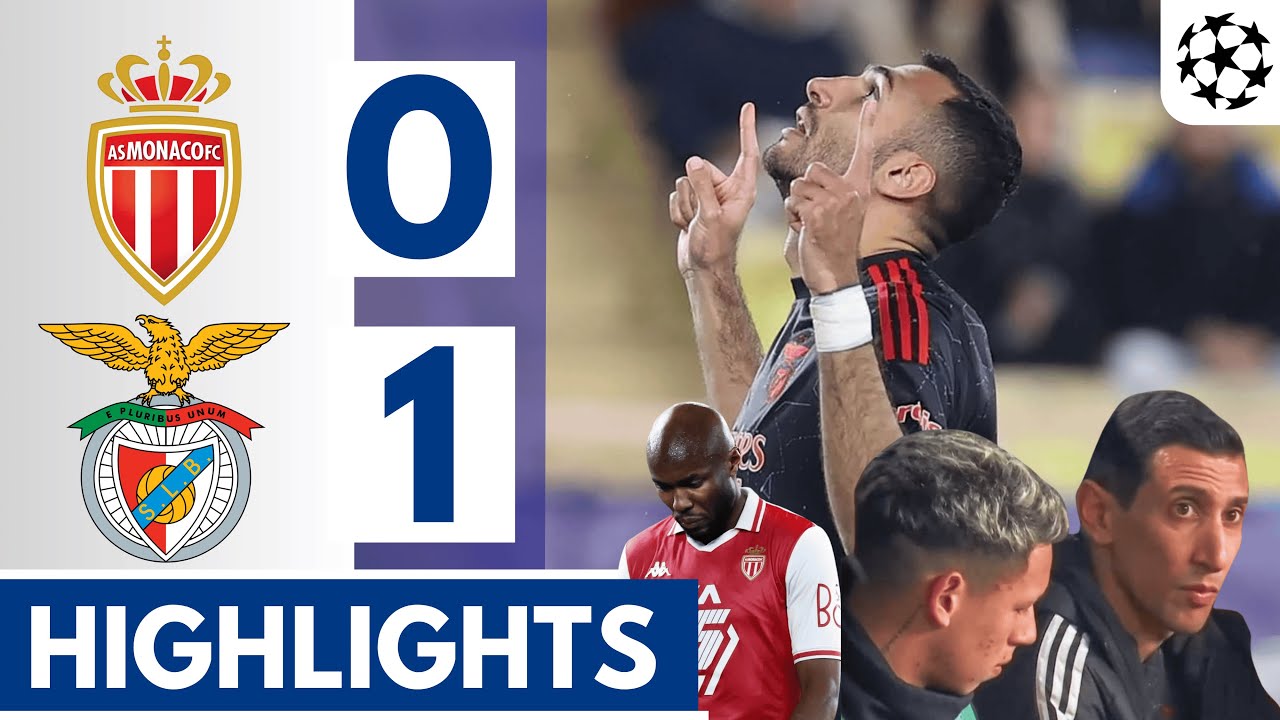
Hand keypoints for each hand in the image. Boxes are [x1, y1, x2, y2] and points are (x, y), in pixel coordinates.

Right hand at [673, 103, 759, 276]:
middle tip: (702, 216)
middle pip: (701, 169)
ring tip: (696, 224)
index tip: (747, 107)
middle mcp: (726, 190)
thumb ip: (703, 187)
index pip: (746, 154)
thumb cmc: (715, 247)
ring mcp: (708, 196)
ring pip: (685, 182)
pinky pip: (677, 195)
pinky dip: (678, 212)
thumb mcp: (711, 216)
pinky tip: (687, 227)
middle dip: (694, 190)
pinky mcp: (693, 204)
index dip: (746, 130)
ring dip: (686, 204)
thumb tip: (693, 161)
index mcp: (741, 190)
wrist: (702, 270)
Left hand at [788, 99, 877, 293]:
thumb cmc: (831, 244)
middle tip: (816, 215)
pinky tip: (805, 232)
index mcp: (859, 188)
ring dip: (796, 205)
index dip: (867, 126)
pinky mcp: (819, 214)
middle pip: (812, 169)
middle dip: (804, 190)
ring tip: (811, 225)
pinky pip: (793, 202)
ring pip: (798, 185)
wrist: (834, 275)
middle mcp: (852, 192)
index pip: (864, 151)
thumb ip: (828, 191)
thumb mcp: (838, 212)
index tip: (873, 101)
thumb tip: (813, 174)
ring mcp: (837, 202)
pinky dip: (792, 218)